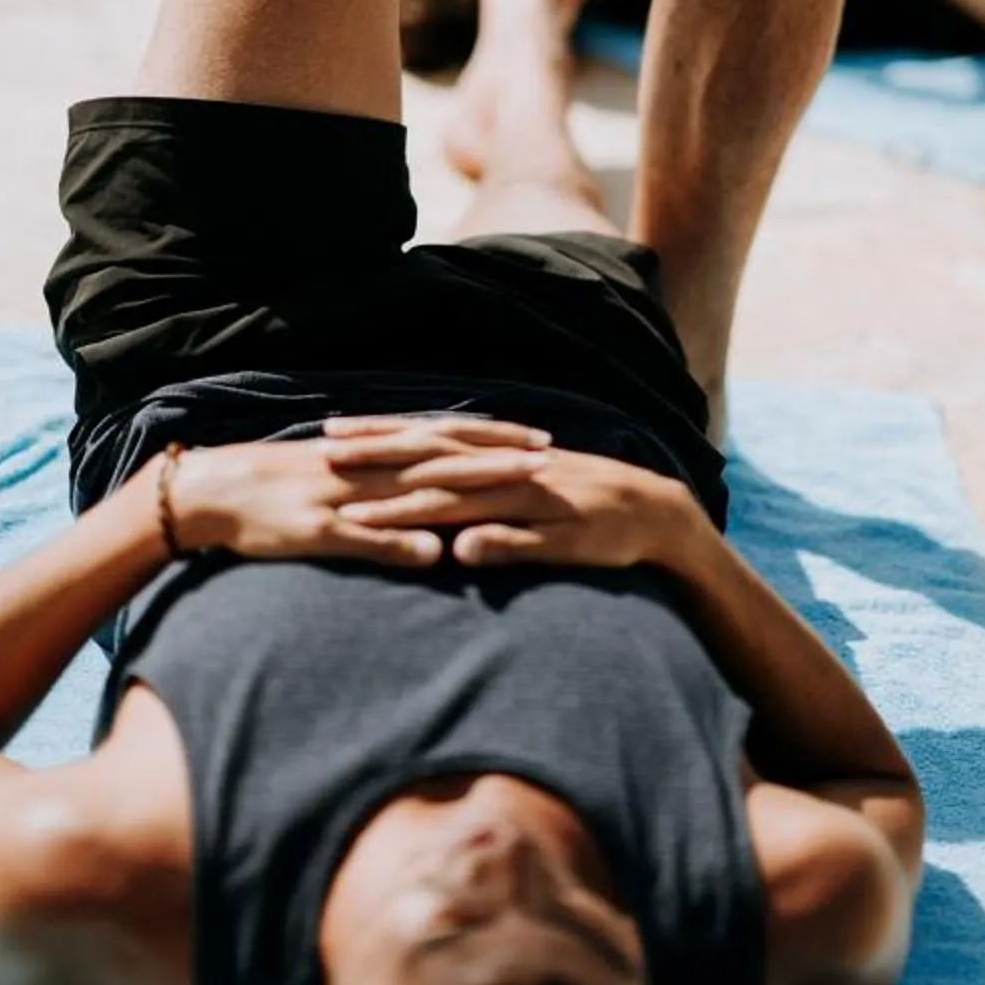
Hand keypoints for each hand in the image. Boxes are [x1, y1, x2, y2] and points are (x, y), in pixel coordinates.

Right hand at [171, 416, 559, 565]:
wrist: (214, 492)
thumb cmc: (280, 491)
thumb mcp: (341, 486)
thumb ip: (388, 499)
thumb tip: (435, 516)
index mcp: (377, 456)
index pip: (447, 440)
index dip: (495, 439)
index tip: (543, 440)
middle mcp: (371, 467)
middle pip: (446, 455)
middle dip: (499, 452)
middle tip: (550, 450)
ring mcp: (348, 495)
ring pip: (418, 487)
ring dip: (470, 483)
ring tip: (517, 481)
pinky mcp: (322, 527)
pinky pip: (366, 534)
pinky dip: (400, 539)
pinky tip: (437, 550)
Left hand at [332, 431, 699, 570]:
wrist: (659, 514)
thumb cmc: (589, 509)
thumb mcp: (529, 499)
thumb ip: (486, 501)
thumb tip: (438, 507)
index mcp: (498, 459)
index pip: (430, 440)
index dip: (382, 435)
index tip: (332, 432)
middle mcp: (509, 470)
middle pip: (434, 458)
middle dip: (379, 456)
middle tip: (325, 451)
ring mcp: (533, 499)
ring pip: (464, 499)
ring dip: (409, 506)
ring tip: (356, 512)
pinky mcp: (562, 532)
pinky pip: (518, 536)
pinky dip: (489, 540)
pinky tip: (454, 552)